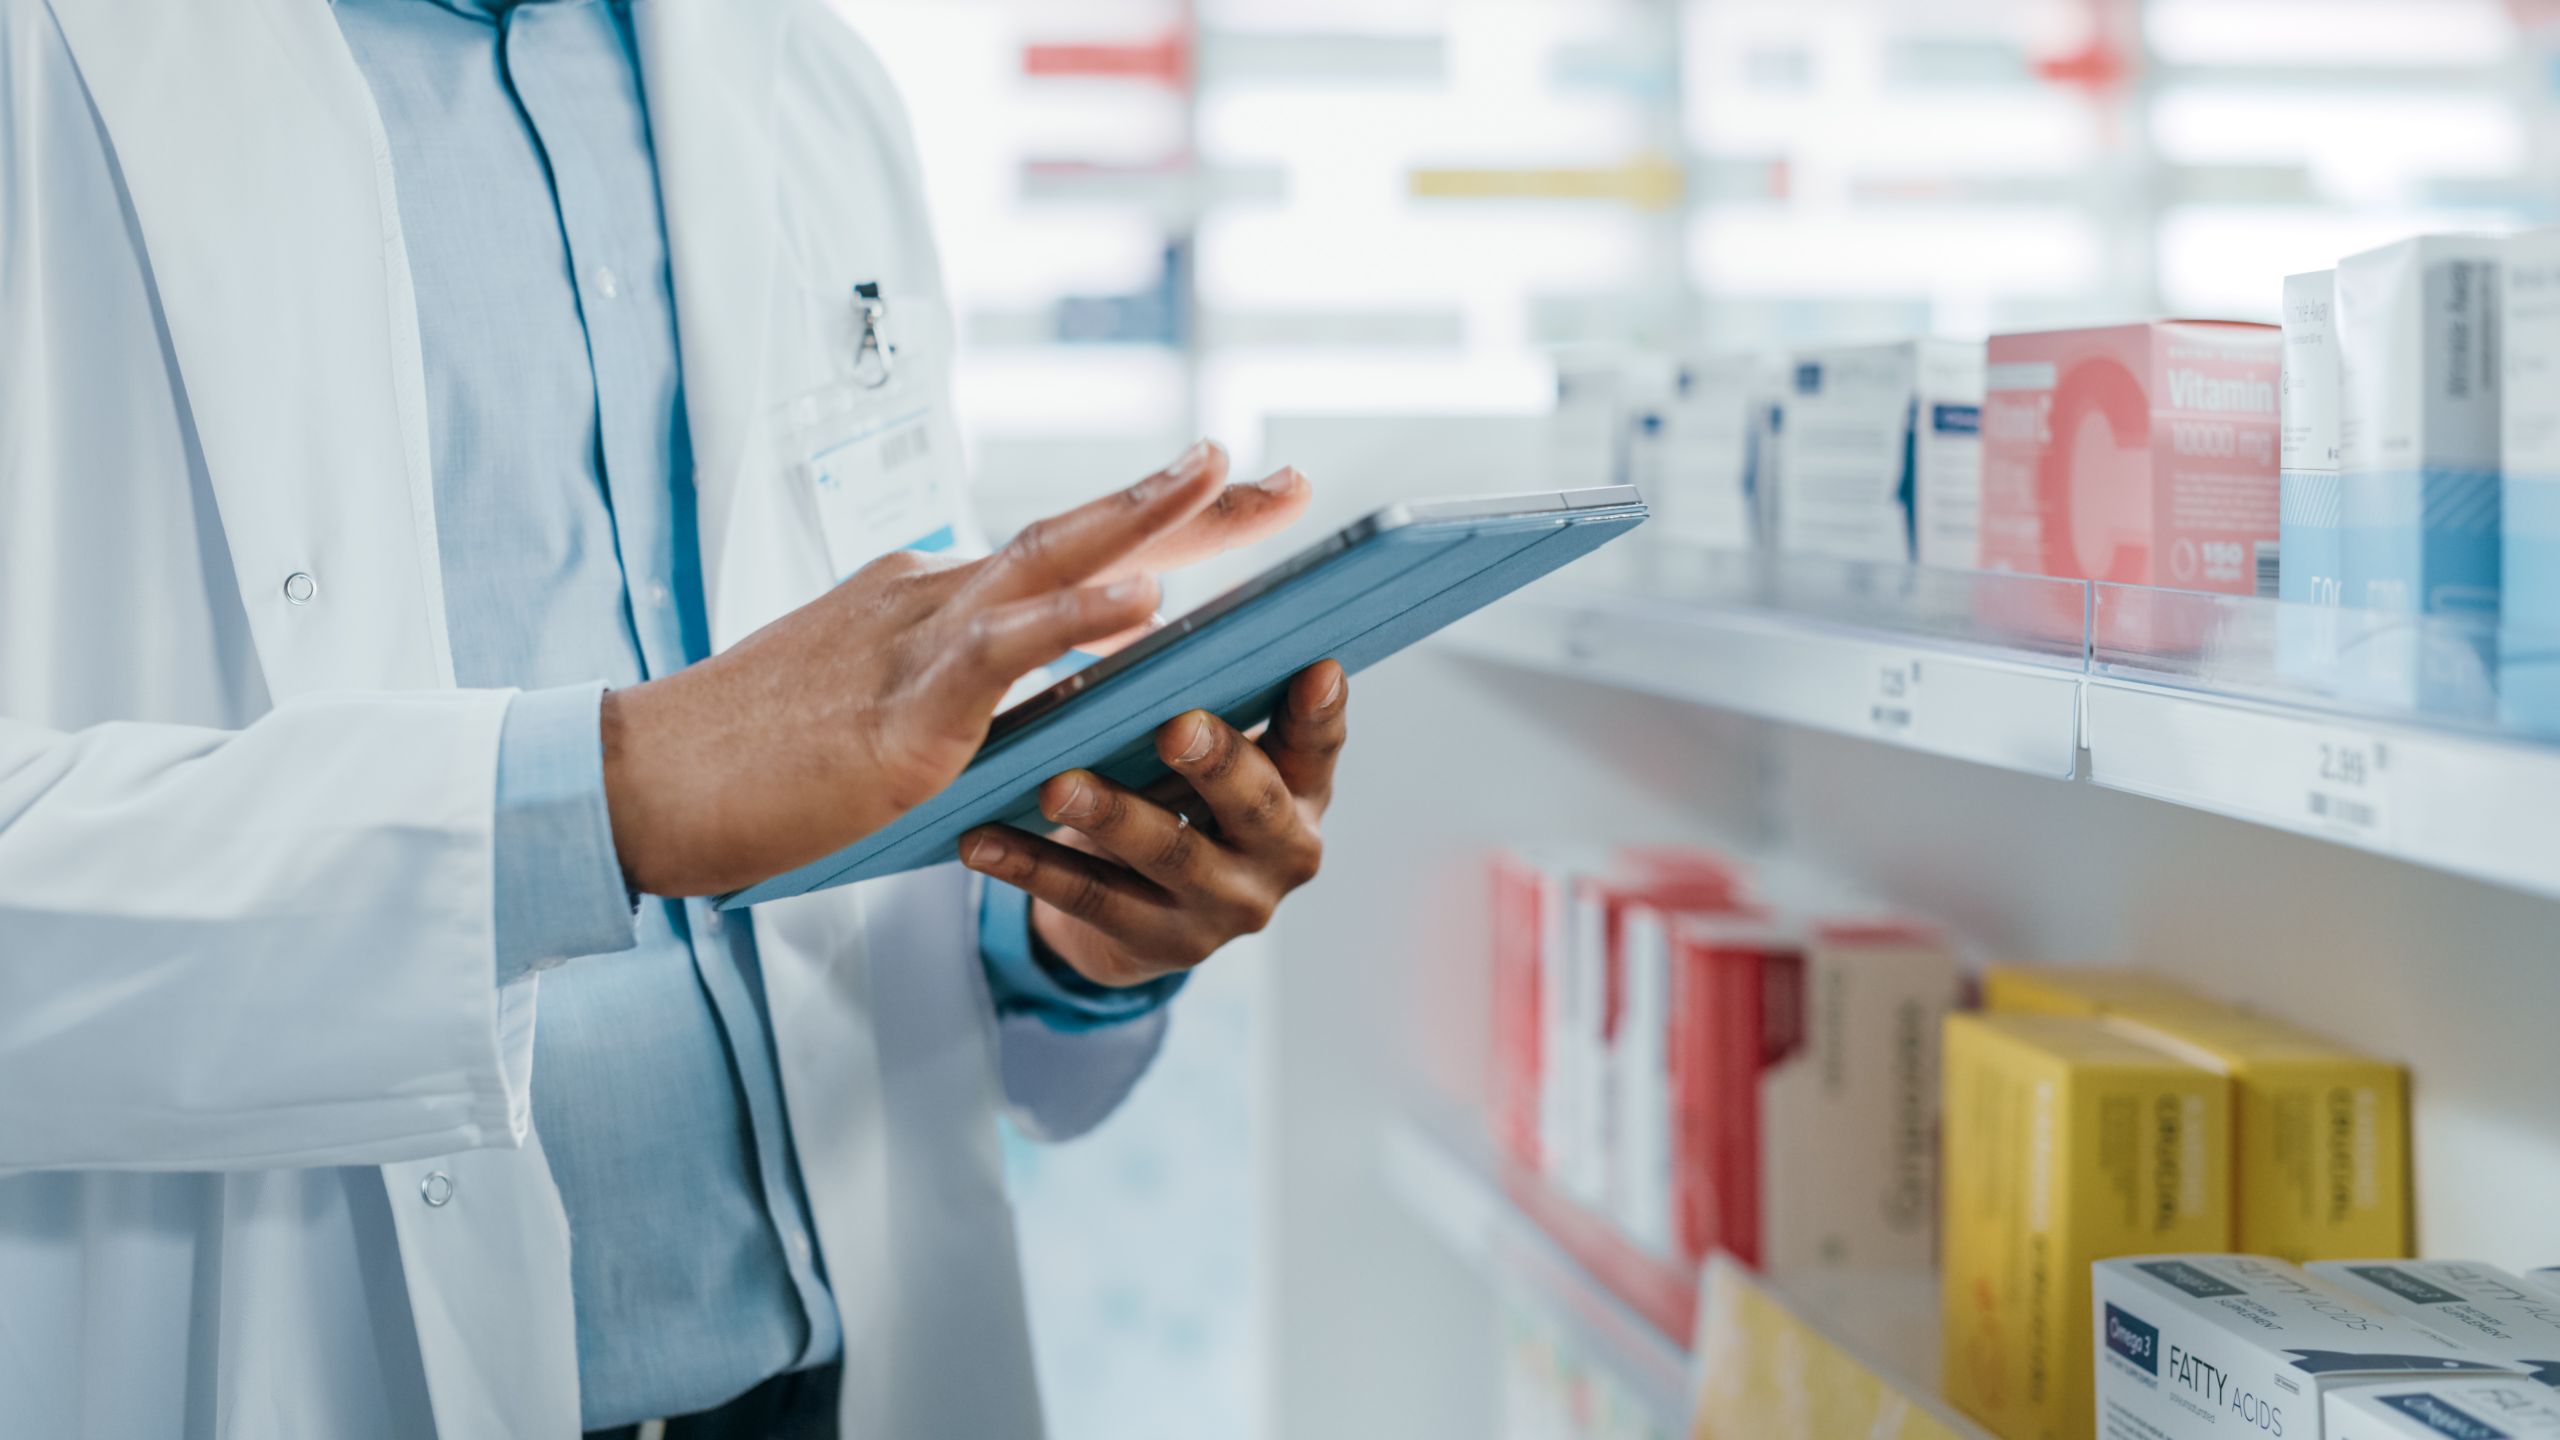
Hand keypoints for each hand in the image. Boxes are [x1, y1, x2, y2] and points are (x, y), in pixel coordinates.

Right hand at [601, 442, 1305, 896]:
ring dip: (1143, 522)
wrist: (645, 780)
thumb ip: (952, 694)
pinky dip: (1077, 619)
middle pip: (1079, 533)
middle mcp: (931, 598)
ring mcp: (916, 644)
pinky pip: (1004, 650)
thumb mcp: (874, 707)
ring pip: (1048, 563)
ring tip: (1224, 482)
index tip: (1236, 495)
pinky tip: (1143, 602)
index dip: (1157, 522)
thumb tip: (1026, 699)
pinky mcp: (901, 709)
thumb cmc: (751, 757)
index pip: (1064, 549)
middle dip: (1187, 506)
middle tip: (1279, 476)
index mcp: (929, 600)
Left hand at [958, 660, 1349, 987]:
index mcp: (1302, 791)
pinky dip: (1031, 866)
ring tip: (1056, 785)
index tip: (1316, 668)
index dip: (1321, 712)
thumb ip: (1211, 703)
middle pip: (1253, 803)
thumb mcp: (1213, 759)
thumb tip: (1153, 611)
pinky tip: (980, 841)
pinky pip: (1089, 899)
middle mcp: (1281, 854)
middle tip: (1175, 728)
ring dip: (1109, 814)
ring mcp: (1226, 907)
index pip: (1320, 746)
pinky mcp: (1160, 945)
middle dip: (1215, 763)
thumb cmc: (1180, 800)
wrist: (1144, 916)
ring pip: (1167, 853)